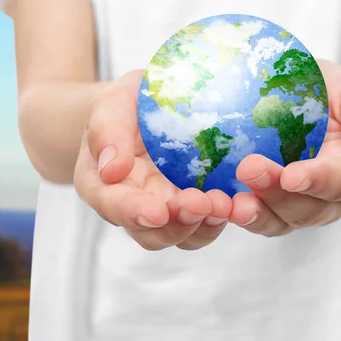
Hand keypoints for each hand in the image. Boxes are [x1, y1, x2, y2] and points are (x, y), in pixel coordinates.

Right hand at [73, 71, 231, 250]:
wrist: (150, 108)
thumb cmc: (126, 105)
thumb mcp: (112, 104)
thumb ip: (107, 131)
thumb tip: (112, 170)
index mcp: (103, 185)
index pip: (113, 206)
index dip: (133, 213)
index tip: (157, 211)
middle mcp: (134, 207)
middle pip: (150, 235)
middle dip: (176, 225)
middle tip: (200, 203)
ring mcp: (167, 209)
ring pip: (183, 236)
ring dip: (203, 226)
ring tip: (223, 204)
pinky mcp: (195, 205)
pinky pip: (207, 222)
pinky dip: (222, 217)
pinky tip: (238, 201)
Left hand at [229, 60, 340, 235]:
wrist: (311, 101)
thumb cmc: (334, 94)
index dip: (319, 181)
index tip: (295, 175)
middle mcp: (328, 195)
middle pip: (308, 209)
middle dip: (279, 195)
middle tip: (250, 170)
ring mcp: (297, 203)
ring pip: (281, 222)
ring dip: (257, 215)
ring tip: (232, 205)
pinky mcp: (268, 203)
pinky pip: (257, 217)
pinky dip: (239, 215)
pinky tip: (218, 206)